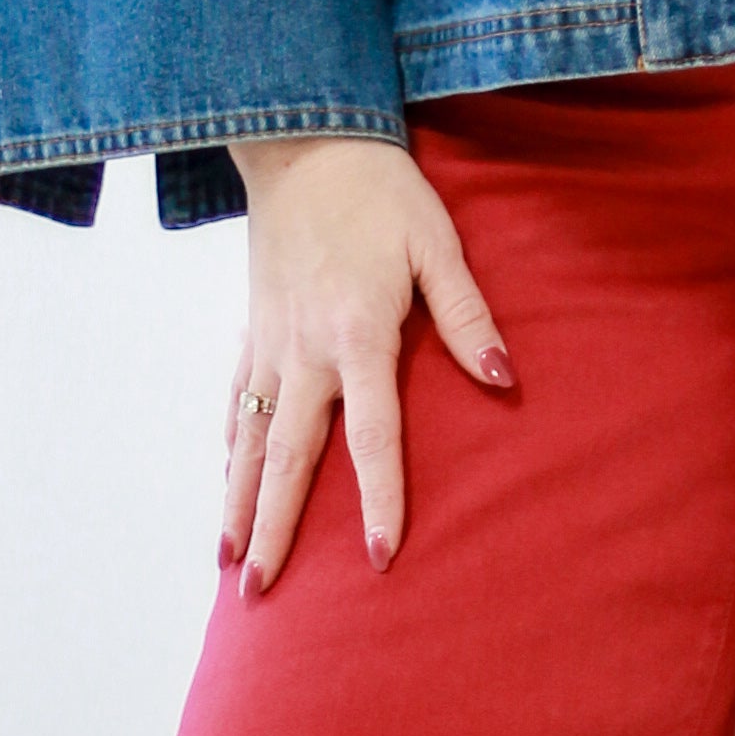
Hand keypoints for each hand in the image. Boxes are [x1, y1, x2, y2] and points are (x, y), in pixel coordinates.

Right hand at [218, 137, 513, 593]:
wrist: (303, 142)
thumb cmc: (381, 192)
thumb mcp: (438, 243)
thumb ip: (468, 314)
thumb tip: (504, 377)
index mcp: (357, 334)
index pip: (371, 435)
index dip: (380, 497)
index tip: (381, 555)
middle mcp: (304, 350)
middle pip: (290, 458)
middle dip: (276, 529)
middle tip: (263, 593)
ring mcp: (269, 343)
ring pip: (251, 440)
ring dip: (240, 503)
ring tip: (232, 565)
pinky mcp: (252, 329)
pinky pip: (237, 402)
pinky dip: (233, 448)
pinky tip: (230, 483)